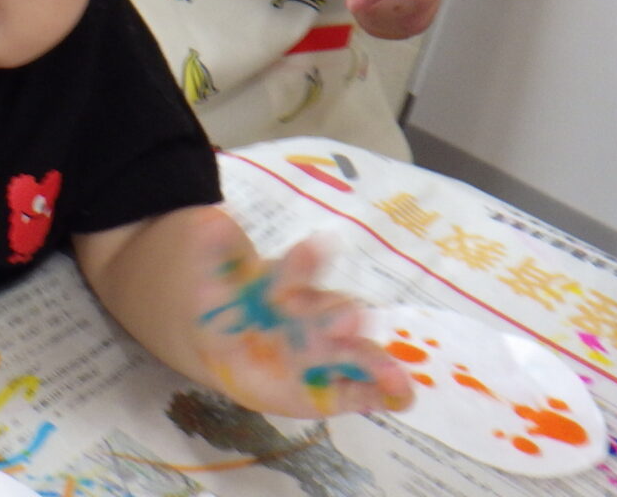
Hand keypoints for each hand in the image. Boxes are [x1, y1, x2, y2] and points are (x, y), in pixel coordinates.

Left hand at [189, 213, 411, 417]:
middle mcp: (313, 315)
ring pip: (354, 353)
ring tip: (393, 375)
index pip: (302, 268)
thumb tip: (213, 220)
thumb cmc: (226, 296)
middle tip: (350, 317)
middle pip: (333, 312)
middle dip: (341, 315)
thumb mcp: (213, 267)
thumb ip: (215, 247)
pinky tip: (403, 397)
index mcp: (287, 280)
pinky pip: (360, 390)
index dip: (307, 260)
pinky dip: (384, 393)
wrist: (214, 337)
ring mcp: (324, 352)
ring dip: (374, 362)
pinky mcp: (327, 388)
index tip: (317, 248)